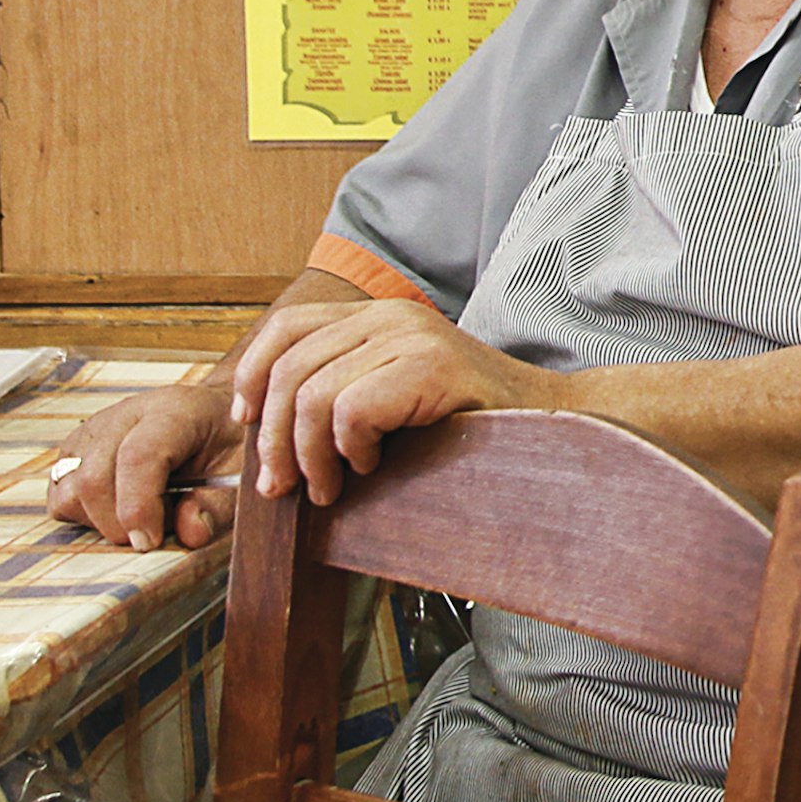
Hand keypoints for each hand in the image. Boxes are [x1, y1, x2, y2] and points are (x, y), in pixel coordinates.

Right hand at [46, 381, 242, 551]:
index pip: (137, 457)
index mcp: (171, 411)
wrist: (210, 415)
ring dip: (101, 521)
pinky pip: (61, 498)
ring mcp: (90, 433)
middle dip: (119, 524)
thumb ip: (218, 503)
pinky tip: (119, 509)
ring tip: (140, 514)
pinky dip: (85, 516)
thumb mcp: (239, 471)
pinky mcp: (71, 452)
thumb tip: (190, 532)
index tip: (150, 541)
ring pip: (71, 492)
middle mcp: (122, 416)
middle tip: (152, 536)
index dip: (139, 507)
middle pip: (94, 480)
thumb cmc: (226, 444)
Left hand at [229, 299, 561, 505]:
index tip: (249, 426)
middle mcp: (390, 315)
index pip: (287, 329)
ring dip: (310, 455)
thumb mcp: (394, 400)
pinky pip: (351, 410)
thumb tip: (265, 431)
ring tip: (332, 486)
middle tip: (284, 487)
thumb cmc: (471, 427)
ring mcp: (412, 336)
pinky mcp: (432, 366)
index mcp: (378, 316)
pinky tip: (371, 466)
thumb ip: (342, 395)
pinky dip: (349, 449)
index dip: (253, 378)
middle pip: (289, 369)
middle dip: (273, 438)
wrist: (551, 427)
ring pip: (312, 394)